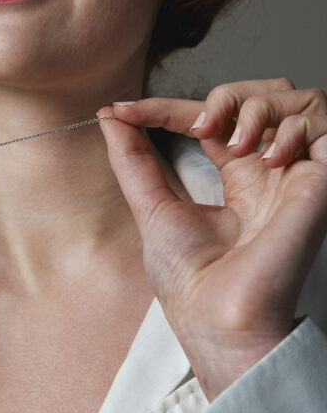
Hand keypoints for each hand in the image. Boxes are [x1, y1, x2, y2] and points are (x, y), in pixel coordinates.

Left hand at [97, 79, 326, 399]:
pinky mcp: (319, 184)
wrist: (217, 318)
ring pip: (299, 100)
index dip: (169, 107)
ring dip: (261, 106)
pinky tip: (268, 157)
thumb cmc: (189, 278)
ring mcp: (295, 175)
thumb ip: (133, 160)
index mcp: (236, 176)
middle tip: (198, 123)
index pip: (210, 120)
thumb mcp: (152, 207)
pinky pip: (323, 126)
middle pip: (262, 98)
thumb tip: (108, 118)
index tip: (123, 110)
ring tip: (234, 141)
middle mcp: (269, 171)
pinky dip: (293, 127)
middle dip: (228, 94)